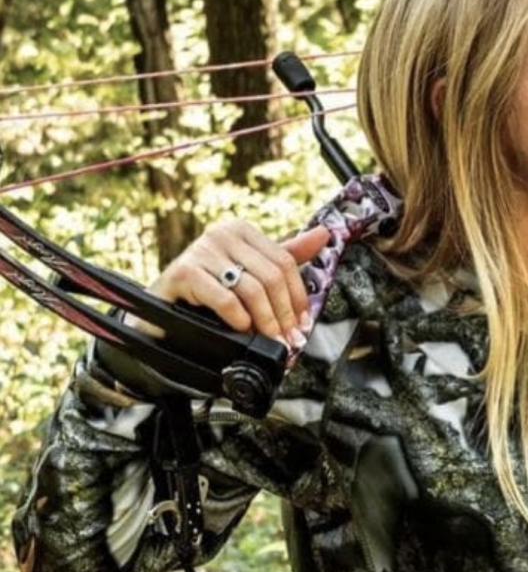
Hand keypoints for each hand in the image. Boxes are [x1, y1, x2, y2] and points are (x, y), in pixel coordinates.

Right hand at [143, 222, 329, 347]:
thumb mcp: (248, 270)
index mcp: (241, 230)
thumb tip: (324, 234)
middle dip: (284, 313)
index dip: (298, 295)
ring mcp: (201, 251)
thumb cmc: (209, 289)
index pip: (284, 261)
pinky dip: (238, 318)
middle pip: (271, 276)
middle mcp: (221, 234)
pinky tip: (243, 330)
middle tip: (290, 338)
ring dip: (266, 321)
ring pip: (251, 288)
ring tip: (271, 340)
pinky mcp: (183, 272)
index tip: (303, 322)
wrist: (160, 308)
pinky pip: (224, 298)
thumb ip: (285, 255)